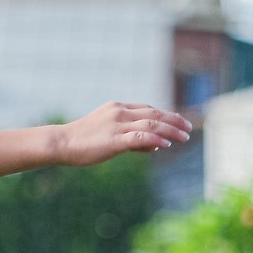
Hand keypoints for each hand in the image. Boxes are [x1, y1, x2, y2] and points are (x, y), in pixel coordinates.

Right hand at [57, 102, 191, 165]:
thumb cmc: (84, 141)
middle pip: (154, 114)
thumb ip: (133, 138)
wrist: (62, 143)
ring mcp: (117, 124)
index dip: (167, 115)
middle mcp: (120, 112)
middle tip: (189, 128)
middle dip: (174, 121)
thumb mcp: (111, 135)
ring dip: (171, 130)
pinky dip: (156, 138)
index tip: (180, 121)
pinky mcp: (114, 139)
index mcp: (119, 108)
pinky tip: (167, 144)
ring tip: (184, 137)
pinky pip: (140, 136)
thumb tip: (156, 144)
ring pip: (152, 124)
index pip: (149, 109)